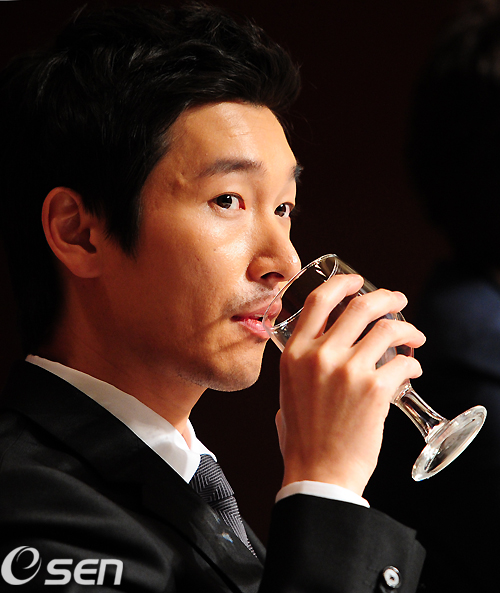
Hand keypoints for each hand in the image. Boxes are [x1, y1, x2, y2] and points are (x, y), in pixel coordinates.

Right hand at [276, 274, 425, 495]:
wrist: (319, 473)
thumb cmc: (302, 439)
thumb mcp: (286, 394)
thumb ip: (298, 369)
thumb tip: (314, 358)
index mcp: (294, 353)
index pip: (318, 301)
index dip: (342, 284)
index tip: (357, 281)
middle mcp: (320, 355)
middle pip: (360, 306)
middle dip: (385, 298)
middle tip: (397, 301)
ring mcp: (348, 371)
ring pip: (387, 329)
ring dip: (407, 327)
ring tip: (414, 335)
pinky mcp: (375, 390)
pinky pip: (403, 363)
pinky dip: (413, 363)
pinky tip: (413, 369)